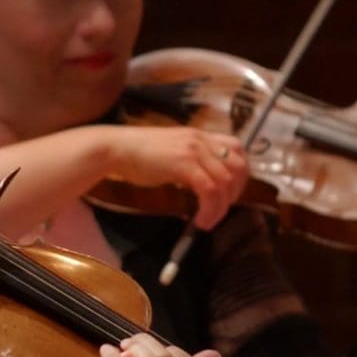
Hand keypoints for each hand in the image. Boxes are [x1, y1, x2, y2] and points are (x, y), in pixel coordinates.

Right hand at [108, 126, 248, 229]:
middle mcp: (201, 139)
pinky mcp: (184, 164)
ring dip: (221, 208)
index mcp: (199, 135)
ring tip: (207, 221)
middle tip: (220, 209)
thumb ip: (190, 160)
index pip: (237, 148)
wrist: (115, 148)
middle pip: (239, 166)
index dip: (241, 173)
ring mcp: (193, 150)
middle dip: (236, 193)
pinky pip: (209, 190)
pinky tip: (199, 221)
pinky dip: (210, 209)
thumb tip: (204, 185)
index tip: (230, 192)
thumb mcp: (171, 152)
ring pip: (225, 182)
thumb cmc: (136, 153)